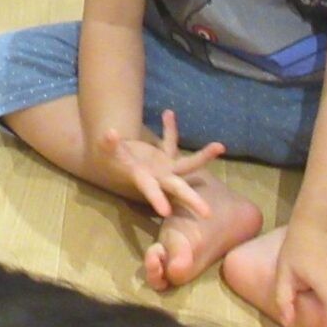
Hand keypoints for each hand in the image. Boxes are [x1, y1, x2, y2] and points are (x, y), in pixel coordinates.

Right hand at [93, 111, 223, 216]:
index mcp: (142, 179)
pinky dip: (169, 129)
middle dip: (191, 199)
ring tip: (220, 146)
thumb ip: (109, 144)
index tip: (165, 212)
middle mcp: (158, 177)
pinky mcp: (165, 157)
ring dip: (204, 157)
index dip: (156, 199)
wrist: (113, 161)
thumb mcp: (106, 153)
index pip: (150, 190)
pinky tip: (168, 113)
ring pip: (187, 164)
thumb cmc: (109, 161)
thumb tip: (109, 132)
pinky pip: (170, 142)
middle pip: (177, 188)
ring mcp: (164, 167)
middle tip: (207, 213)